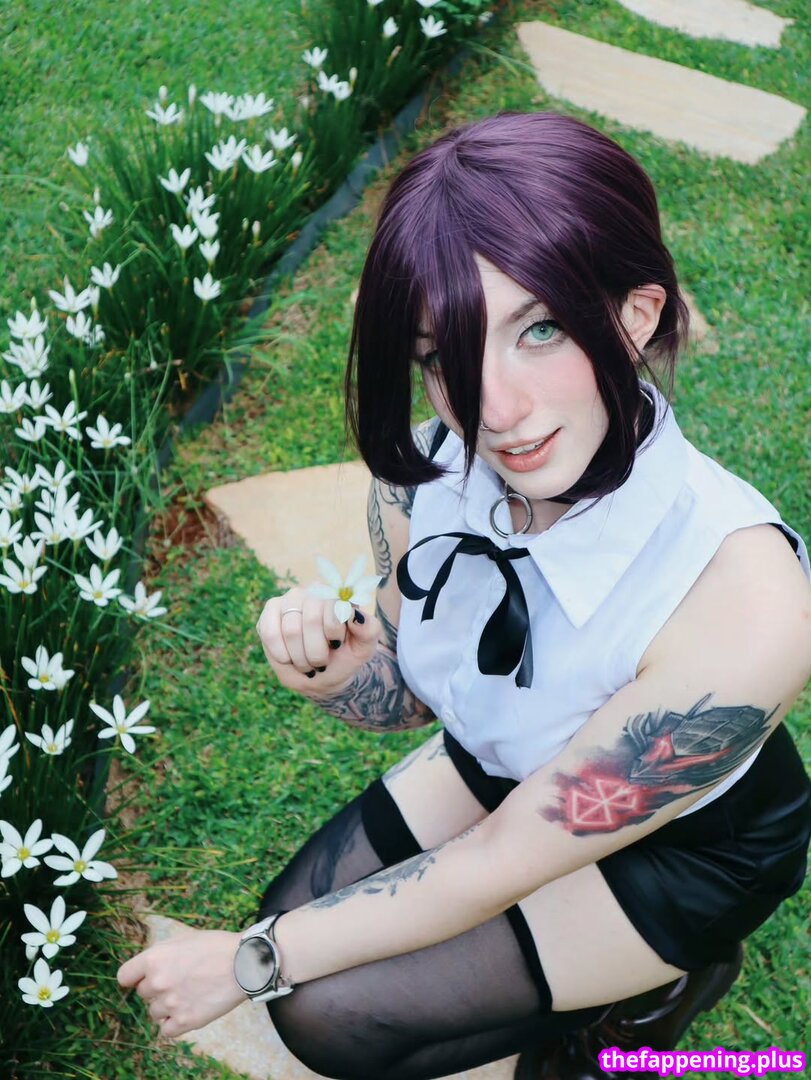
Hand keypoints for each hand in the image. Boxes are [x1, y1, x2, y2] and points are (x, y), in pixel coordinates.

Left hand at [117, 925, 244, 1038]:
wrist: (244, 962)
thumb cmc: (216, 946)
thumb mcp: (184, 939)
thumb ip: (161, 954)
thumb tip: (146, 968)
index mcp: (154, 958)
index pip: (124, 976)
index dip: (134, 977)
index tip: (142, 978)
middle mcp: (157, 982)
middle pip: (143, 993)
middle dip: (156, 988)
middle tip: (179, 980)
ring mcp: (170, 1004)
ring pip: (154, 1012)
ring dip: (166, 1006)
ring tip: (188, 994)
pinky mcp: (185, 1021)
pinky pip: (166, 1030)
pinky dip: (174, 1023)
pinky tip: (187, 1011)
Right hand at [256, 586, 380, 696]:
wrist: (323, 676)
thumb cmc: (345, 657)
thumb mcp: (364, 648)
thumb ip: (368, 629)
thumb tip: (354, 614)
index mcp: (339, 594)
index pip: (333, 607)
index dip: (334, 635)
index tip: (337, 645)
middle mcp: (313, 591)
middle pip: (311, 620)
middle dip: (317, 652)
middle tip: (321, 661)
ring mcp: (289, 599)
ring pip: (291, 630)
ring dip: (300, 657)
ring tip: (306, 662)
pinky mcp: (270, 612)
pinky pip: (270, 633)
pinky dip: (281, 654)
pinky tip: (288, 658)